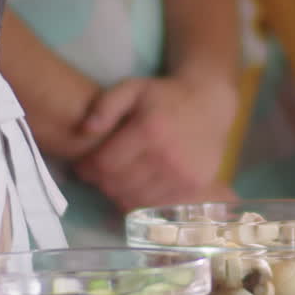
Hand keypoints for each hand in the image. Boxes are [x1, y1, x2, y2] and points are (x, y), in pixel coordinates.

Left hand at [73, 77, 237, 212]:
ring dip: (120, 194)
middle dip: (102, 182)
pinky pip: (157, 206)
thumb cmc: (165, 96)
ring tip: (119, 181)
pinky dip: (142, 202)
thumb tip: (85, 130)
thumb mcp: (133, 88)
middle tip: (101, 175)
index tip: (84, 166)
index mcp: (149, 130)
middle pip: (118, 186)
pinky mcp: (194, 187)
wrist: (210, 104)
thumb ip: (105, 105)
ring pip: (135, 200)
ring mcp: (183, 175)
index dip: (87, 169)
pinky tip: (139, 188)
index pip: (105, 165)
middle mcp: (167, 156)